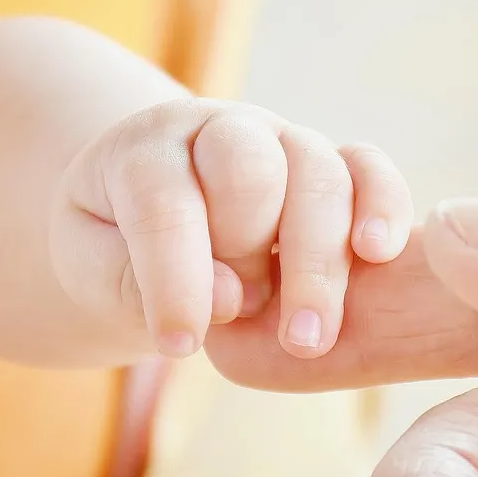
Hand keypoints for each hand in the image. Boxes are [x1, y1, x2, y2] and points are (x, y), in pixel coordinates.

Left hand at [51, 98, 412, 358]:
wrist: (153, 217)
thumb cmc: (119, 250)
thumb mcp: (96, 271)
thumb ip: (140, 285)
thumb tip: (229, 298)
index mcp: (147, 152)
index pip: (164, 205)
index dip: (174, 279)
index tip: (180, 345)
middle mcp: (221, 131)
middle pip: (251, 172)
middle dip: (250, 253)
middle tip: (243, 319)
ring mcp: (284, 142)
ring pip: (317, 174)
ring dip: (318, 261)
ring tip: (309, 337)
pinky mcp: (334, 163)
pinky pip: (369, 167)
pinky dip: (381, 204)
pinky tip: (376, 253)